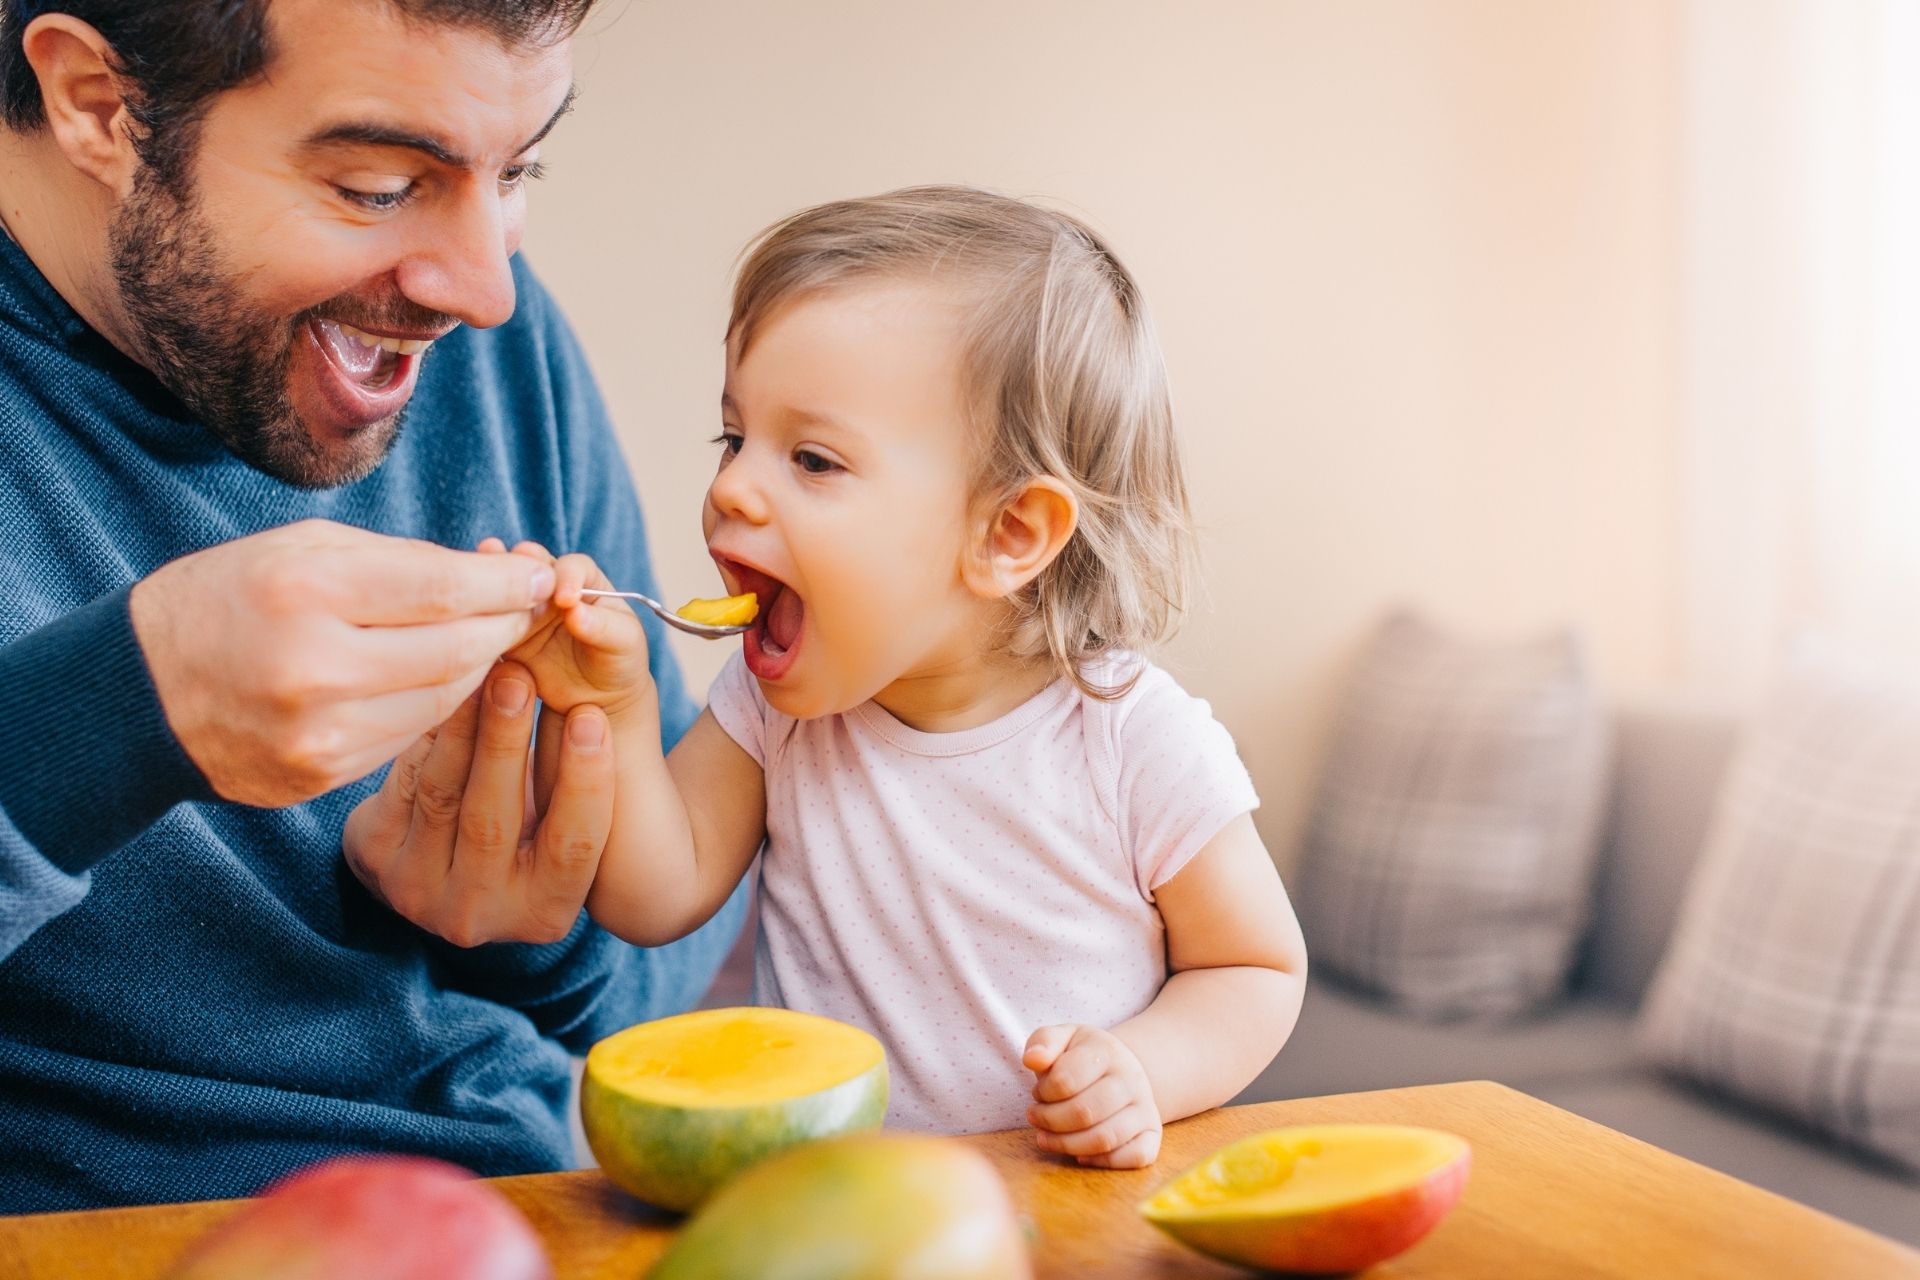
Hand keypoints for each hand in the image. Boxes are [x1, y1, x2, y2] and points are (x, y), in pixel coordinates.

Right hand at [130, 519, 553, 806]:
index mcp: (306, 590)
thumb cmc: (228, 599)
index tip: (541, 574)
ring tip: (495, 638)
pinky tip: (446, 681)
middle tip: (531, 607)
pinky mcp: (320, 776)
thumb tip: (491, 573)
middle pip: (456, 649)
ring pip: (444, 700)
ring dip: (481, 669)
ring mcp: (318, 733)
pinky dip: (437, 707)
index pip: (443, 589)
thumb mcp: (301, 549)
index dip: (506, 583)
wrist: (137, 693)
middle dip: (505, 625)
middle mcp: (314, 667)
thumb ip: (398, 562)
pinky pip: (409, 737)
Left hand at [342, 660, 615, 946]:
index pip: (573, 846)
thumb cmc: (526, 832)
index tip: (590, 716)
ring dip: (464, 725)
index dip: (584, 781)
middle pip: (493, 821)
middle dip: (507, 741)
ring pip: (442, 795)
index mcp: (543, 914)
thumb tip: (590, 707)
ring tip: (482, 671)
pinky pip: (405, 782)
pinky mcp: (374, 857)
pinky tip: (445, 688)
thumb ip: (576, 789)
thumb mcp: (560, 826)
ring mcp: (416, 892)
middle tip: (520, 676)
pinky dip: (429, 731)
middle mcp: (477, 914)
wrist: (438, 865)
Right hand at [485, 540, 653, 716]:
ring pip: (504, 597)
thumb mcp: (624, 643)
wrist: (599, 697)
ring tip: (473, 583)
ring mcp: (524, 613)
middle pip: (528, 571)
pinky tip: (465, 623)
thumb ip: (602, 626)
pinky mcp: (505, 639)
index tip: (564, 599)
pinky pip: (490, 630)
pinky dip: (480, 626)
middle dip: (514, 566)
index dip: (566, 577)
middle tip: (499, 564)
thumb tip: (574, 612)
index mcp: (584, 580)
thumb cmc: (618, 660)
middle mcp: (548, 590)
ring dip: (489, 590)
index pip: (571, 567)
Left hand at [1023, 1024, 1162, 1168]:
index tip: (1038, 1093)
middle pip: (1084, 1113)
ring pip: (1105, 1139)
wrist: (1121, 1069)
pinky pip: (1137, 1156)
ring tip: (1046, 1137)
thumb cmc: (1082, 1057)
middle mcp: (1132, 1078)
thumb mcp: (1062, 1039)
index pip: (1065, 1080)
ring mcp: (1146, 1107)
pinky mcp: (1152, 1133)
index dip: (1043, 1092)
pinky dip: (1104, 1161)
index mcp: (1106, 1050)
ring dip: (1066, 1145)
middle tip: (1036, 1117)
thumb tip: (1033, 1060)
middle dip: (1050, 1120)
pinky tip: (1080, 1155)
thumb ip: (1043, 1042)